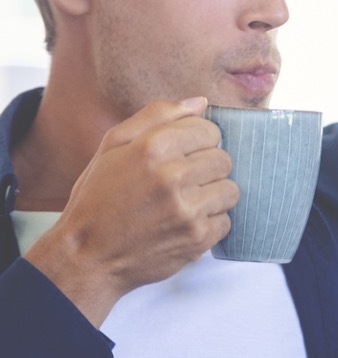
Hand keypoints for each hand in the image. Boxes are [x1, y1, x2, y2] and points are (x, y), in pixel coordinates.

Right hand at [23, 98, 238, 325]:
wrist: (87, 255)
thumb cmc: (99, 198)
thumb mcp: (113, 146)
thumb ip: (157, 116)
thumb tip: (200, 102)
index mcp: (153, 147)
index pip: (210, 130)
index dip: (199, 142)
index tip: (183, 154)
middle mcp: (173, 176)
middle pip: (223, 159)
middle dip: (206, 168)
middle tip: (181, 182)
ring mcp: (188, 209)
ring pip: (230, 190)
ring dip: (212, 196)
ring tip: (183, 203)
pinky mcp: (198, 238)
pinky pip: (226, 221)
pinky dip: (210, 223)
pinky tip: (183, 224)